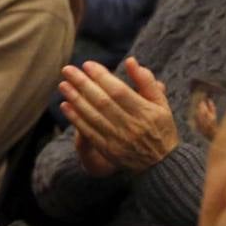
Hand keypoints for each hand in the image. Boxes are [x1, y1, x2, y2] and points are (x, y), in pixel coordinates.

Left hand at [57, 57, 179, 174]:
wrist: (161, 164)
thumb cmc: (160, 128)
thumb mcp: (161, 104)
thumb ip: (146, 81)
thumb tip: (130, 60)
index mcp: (145, 111)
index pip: (119, 90)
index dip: (101, 76)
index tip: (87, 64)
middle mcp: (131, 125)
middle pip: (102, 101)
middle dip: (83, 84)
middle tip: (67, 70)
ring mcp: (118, 138)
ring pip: (93, 116)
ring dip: (75, 99)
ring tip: (63, 85)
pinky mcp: (108, 149)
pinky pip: (88, 132)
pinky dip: (75, 118)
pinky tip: (64, 106)